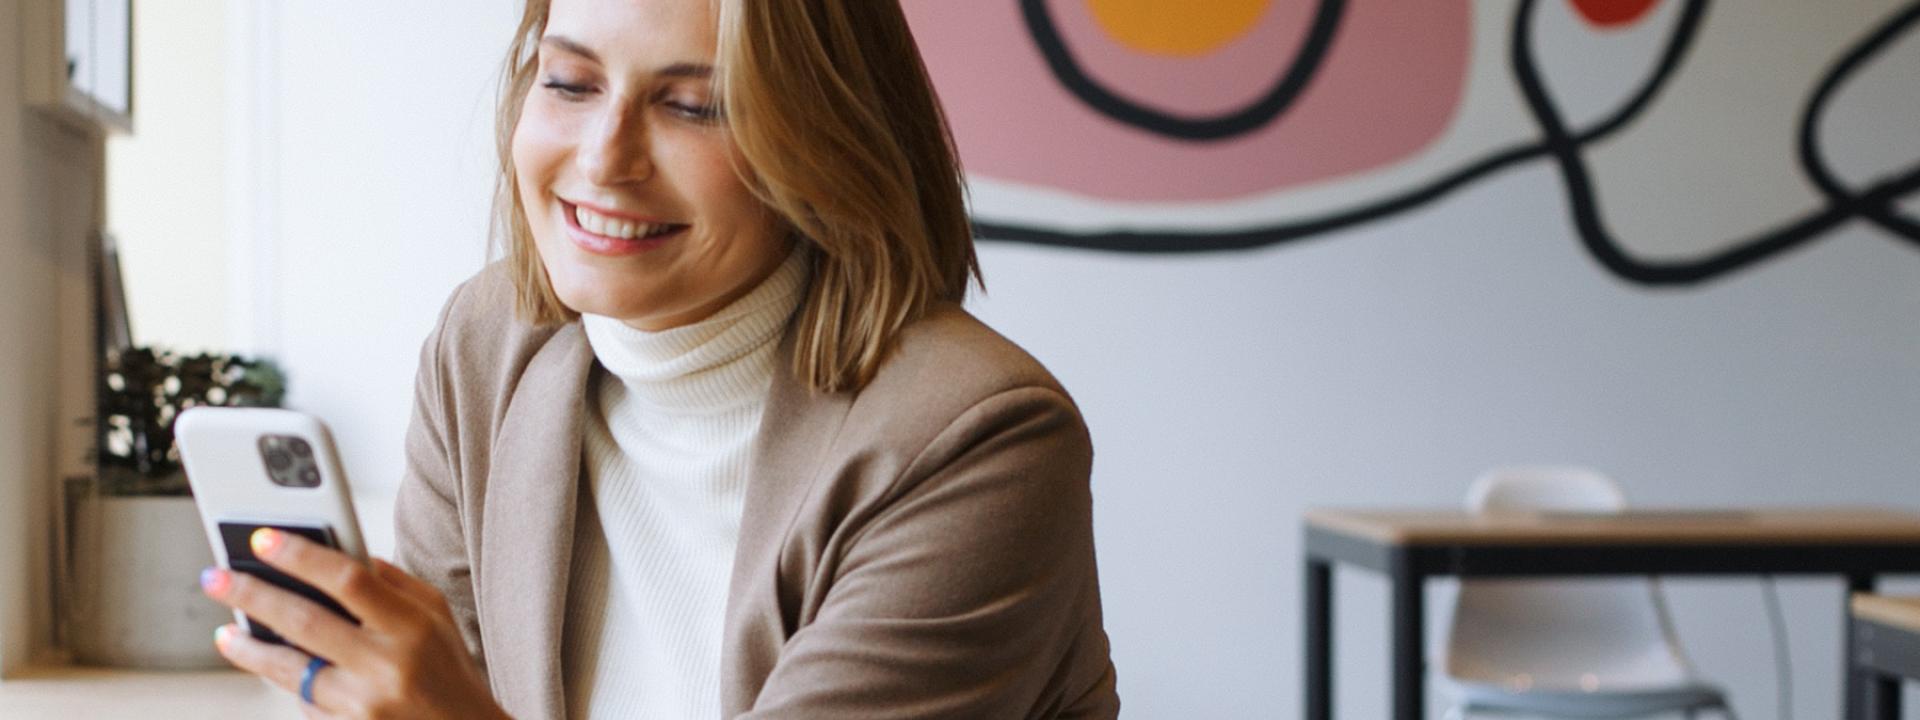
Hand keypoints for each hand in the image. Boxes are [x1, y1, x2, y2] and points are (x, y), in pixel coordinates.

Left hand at [200, 528, 507, 719]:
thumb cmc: (449, 672)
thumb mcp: (437, 618)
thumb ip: (394, 584)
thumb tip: (344, 557)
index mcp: (413, 627)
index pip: (349, 580)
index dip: (302, 556)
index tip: (264, 539)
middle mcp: (387, 666)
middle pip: (305, 621)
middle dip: (253, 596)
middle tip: (216, 578)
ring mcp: (364, 705)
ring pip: (291, 670)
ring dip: (250, 650)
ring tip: (225, 635)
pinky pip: (306, 703)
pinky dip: (294, 686)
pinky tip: (285, 674)